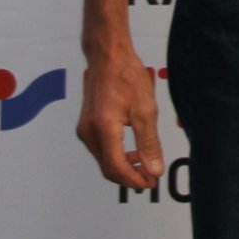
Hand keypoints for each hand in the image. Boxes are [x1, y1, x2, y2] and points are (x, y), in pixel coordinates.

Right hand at [75, 49, 163, 189]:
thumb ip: (149, 143)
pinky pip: (100, 149)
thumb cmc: (126, 75)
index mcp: (104, 128)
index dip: (135, 180)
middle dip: (130, 177)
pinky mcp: (86, 125)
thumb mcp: (145, 110)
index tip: (151, 182)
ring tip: (144, 163)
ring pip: (103, 160)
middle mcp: (89, 131)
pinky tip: (131, 150)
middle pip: (108, 168)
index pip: (116, 168)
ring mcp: (85, 129)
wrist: (108, 56)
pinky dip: (115, 155)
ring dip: (123, 167)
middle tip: (150, 176)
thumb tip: (154, 169)